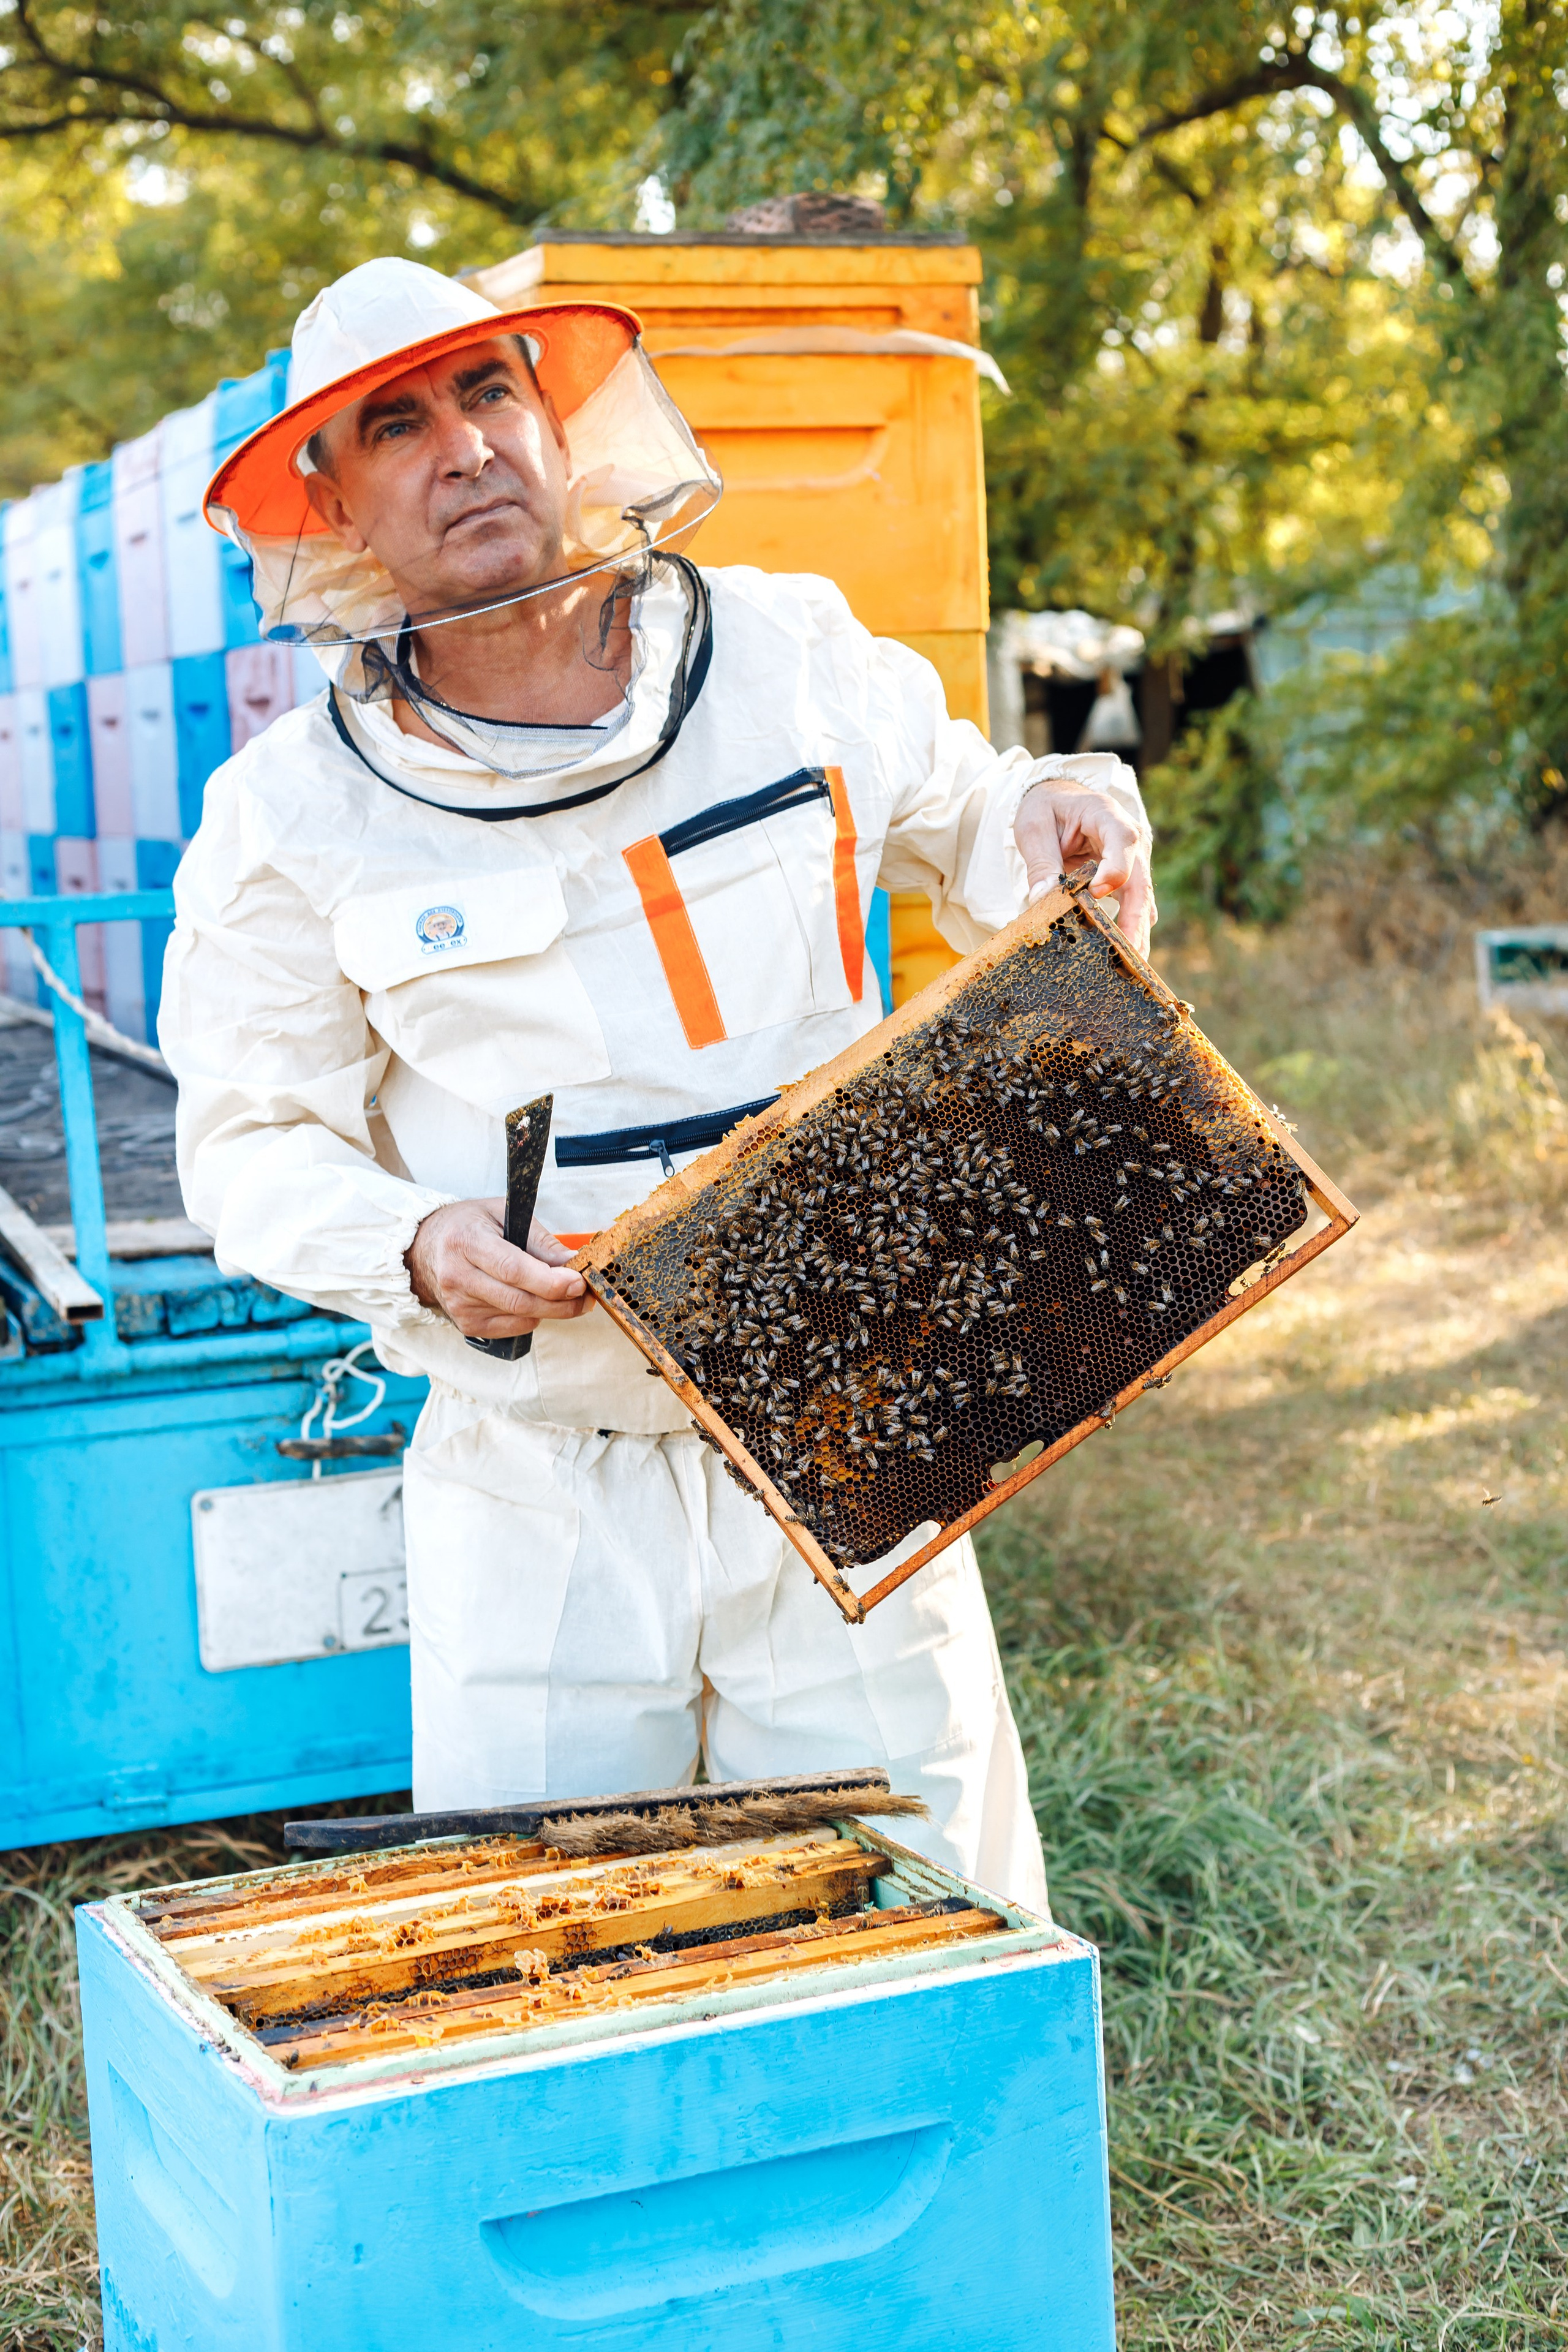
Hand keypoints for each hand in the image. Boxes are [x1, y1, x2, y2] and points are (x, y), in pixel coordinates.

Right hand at [405, 1200, 591, 1339]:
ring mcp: (459, 1305)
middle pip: (518, 1300)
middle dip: (560, 1302)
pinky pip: (512, 1328)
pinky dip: (532, 1317)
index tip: (578, 1283)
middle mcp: (457, 1276)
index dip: (549, 1281)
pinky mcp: (465, 1324)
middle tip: (585, 1295)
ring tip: (566, 1295)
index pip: (512, 1269)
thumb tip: (574, 1263)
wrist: (425, 1248)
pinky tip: (533, 1300)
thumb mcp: (503, 1215)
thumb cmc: (468, 1226)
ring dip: (551, 1309)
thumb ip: (540, 1241)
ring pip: (519, 1316)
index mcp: (466, 1241)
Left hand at [1014, 766, 1155, 959]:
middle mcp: (1129, 839)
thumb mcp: (1033, 827)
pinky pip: (1133, 908)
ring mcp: (1133, 862)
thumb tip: (1042, 900)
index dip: (1115, 869)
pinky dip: (1128, 932)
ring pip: (1142, 900)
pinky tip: (1121, 959)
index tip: (1096, 894)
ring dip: (1137, 933)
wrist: (1057, 800)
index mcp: (1107, 814)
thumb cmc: (1046, 809)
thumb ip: (1040, 862)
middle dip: (1135, 919)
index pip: (1123, 840)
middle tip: (1129, 952)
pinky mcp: (1128, 881)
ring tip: (1131, 967)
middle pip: (1140, 880)